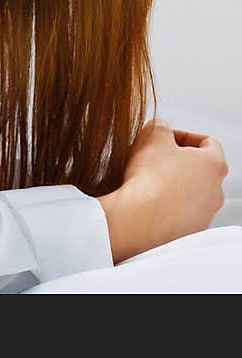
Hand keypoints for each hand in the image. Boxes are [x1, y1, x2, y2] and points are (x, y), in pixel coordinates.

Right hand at [97, 119, 228, 263]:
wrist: (141, 218)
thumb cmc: (150, 176)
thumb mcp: (151, 135)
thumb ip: (160, 126)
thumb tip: (160, 131)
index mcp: (214, 165)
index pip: (209, 142)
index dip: (184, 135)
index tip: (164, 137)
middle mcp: (217, 191)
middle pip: (200, 168)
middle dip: (176, 160)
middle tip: (152, 157)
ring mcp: (205, 214)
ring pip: (190, 192)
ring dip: (172, 183)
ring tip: (146, 180)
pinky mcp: (189, 231)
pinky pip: (179, 212)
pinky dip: (166, 204)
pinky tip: (146, 200)